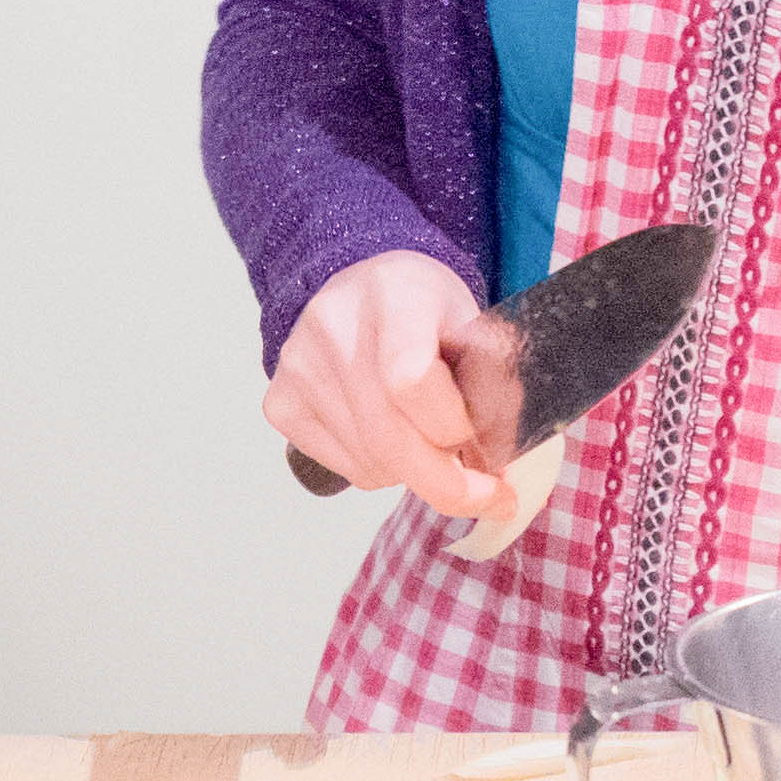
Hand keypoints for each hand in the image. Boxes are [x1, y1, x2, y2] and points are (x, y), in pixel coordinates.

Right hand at [264, 252, 505, 516]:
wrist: (363, 285)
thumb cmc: (429, 310)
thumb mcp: (476, 327)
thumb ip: (495, 387)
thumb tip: (499, 464)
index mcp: (395, 294)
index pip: (411, 382)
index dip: (453, 427)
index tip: (485, 445)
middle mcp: (334, 326)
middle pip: (388, 439)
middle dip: (447, 483)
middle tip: (487, 495)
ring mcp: (298, 367)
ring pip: (371, 464)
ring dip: (415, 470)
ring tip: (428, 435)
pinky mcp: (280, 402)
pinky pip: (345, 469)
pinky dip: (381, 467)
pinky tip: (391, 431)